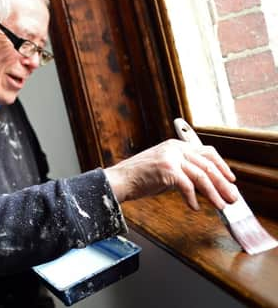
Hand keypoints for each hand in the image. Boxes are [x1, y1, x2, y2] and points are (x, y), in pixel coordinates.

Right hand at [104, 139, 237, 210]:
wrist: (120, 180)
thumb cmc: (139, 177)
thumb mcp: (165, 169)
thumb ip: (184, 170)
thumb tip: (205, 184)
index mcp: (176, 145)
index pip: (207, 152)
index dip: (222, 166)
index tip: (230, 179)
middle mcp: (175, 148)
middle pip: (208, 165)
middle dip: (223, 183)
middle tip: (232, 197)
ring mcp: (170, 158)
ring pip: (201, 176)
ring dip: (213, 193)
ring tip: (220, 205)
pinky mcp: (166, 169)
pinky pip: (187, 186)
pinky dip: (193, 198)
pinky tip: (194, 207)